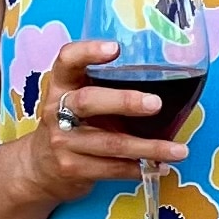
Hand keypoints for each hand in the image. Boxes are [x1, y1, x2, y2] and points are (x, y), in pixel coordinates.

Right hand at [6, 39, 189, 208]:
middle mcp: (58, 111)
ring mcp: (63, 142)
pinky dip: (139, 168)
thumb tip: (163, 79)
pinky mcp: (73, 169)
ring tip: (179, 151)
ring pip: (110, 143)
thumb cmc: (71, 125)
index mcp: (61, 85)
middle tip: (155, 104)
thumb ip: (103, 87)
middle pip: (89, 101)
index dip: (88, 52)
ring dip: (149, 148)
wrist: (39, 169)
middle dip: (124, 102)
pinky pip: (112, 168)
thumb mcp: (76, 99)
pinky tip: (160, 167)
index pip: (67, 60)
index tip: (115, 49)